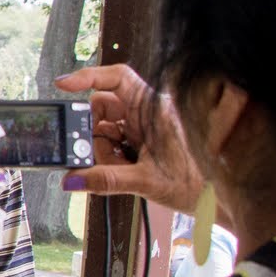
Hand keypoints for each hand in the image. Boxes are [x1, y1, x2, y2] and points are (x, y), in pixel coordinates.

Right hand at [54, 65, 204, 212]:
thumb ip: (106, 180)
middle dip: (93, 132)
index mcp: (153, 109)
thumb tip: (74, 179)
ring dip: (102, 149)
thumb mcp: (145, 182)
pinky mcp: (141, 140)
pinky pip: (113, 141)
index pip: (117, 78)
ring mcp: (143, 127)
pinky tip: (123, 171)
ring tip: (120, 169)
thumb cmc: (194, 184)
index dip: (88, 77)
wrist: (212, 199)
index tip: (63, 86)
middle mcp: (147, 113)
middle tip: (89, 153)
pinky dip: (110, 157)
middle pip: (103, 107)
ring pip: (105, 127)